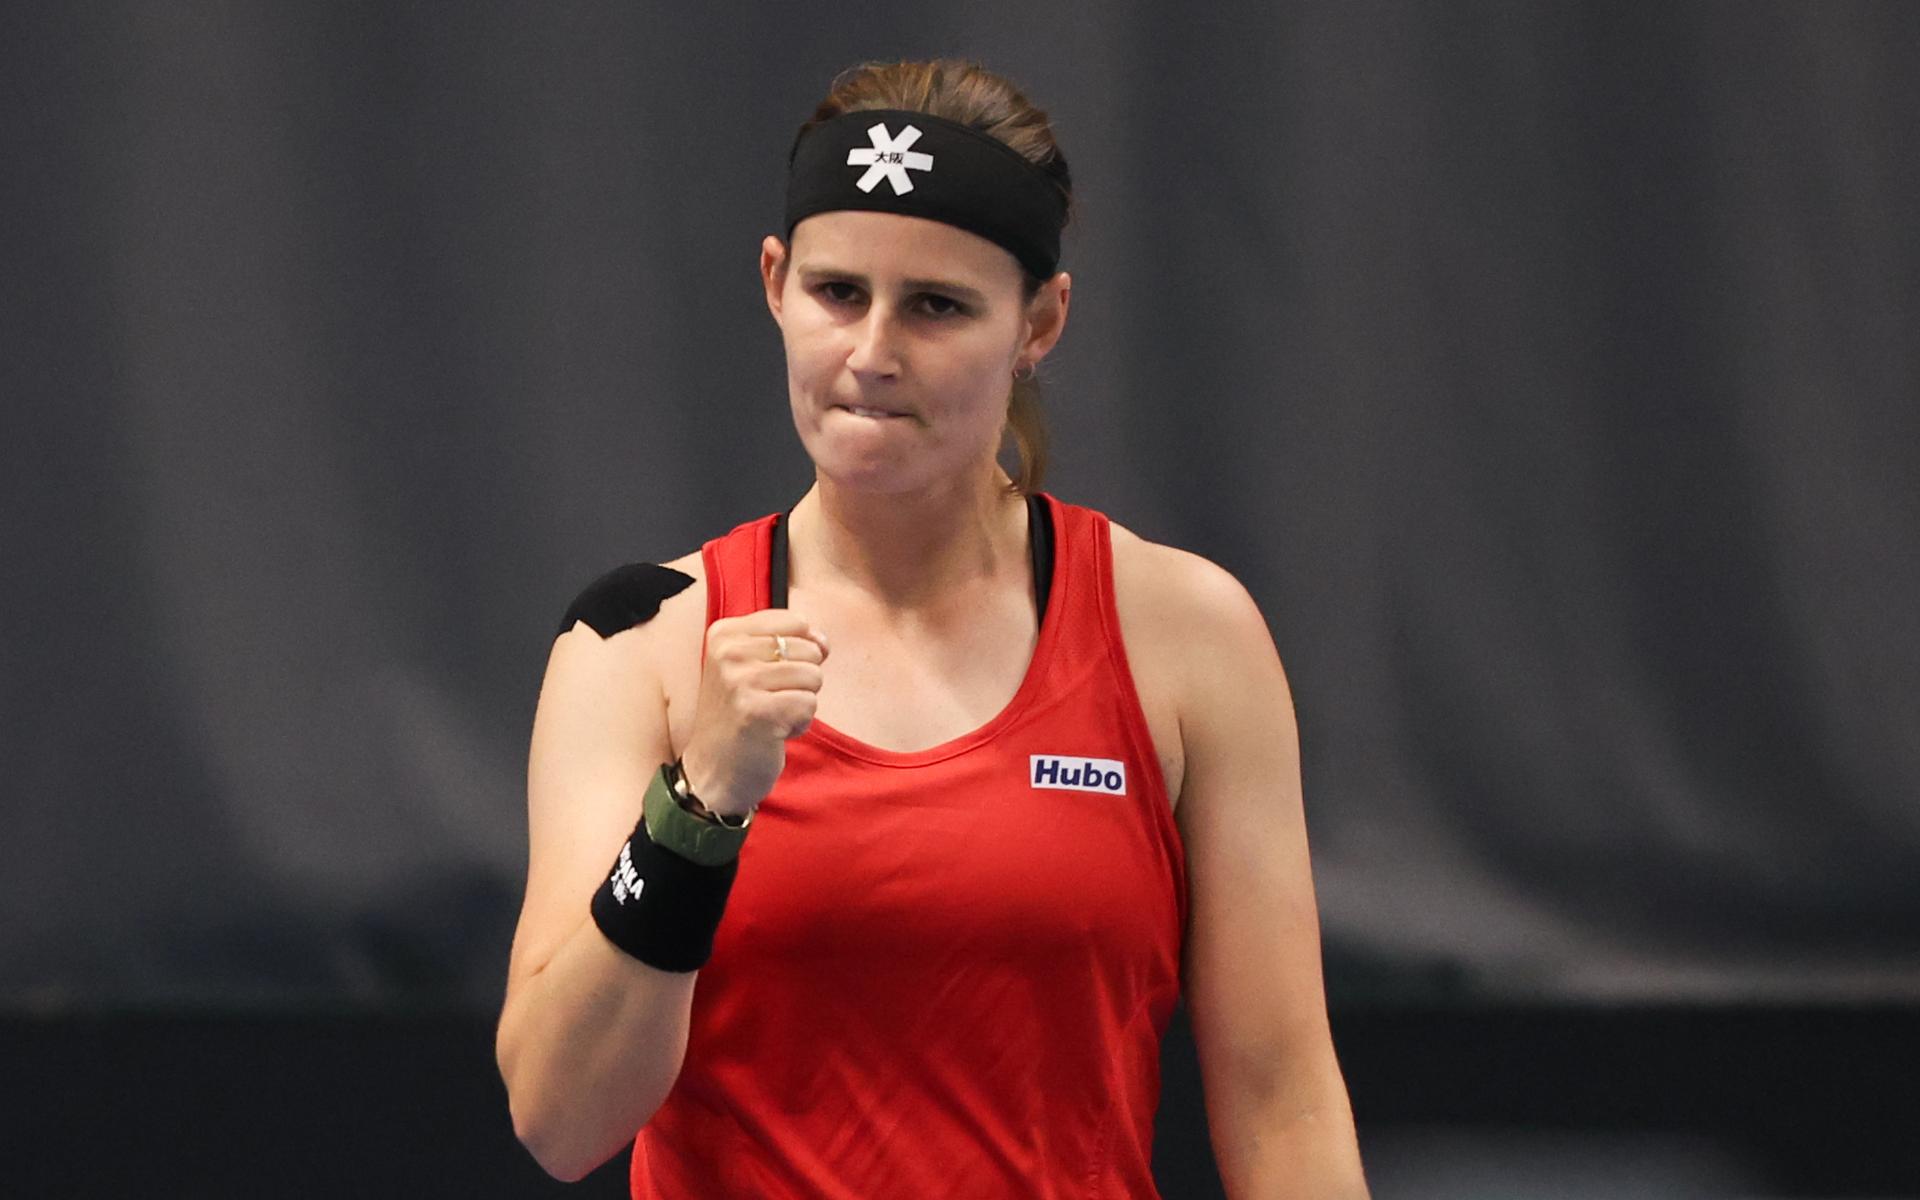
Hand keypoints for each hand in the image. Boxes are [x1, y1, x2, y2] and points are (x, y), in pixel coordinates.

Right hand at [677, 611, 828, 817]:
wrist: (713, 771)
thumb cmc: (739, 717)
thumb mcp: (750, 667)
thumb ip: (788, 643)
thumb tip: (823, 641)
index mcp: (725, 634)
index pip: (795, 621)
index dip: (803, 649)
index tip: (777, 673)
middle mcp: (729, 652)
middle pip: (809, 649)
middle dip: (801, 680)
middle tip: (769, 701)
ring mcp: (741, 681)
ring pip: (813, 676)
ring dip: (801, 703)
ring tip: (771, 716)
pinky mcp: (758, 711)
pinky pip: (810, 704)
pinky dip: (800, 723)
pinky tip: (773, 732)